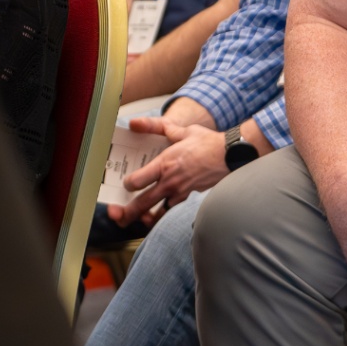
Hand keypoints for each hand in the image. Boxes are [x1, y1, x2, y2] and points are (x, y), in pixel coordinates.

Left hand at [107, 117, 227, 225]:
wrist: (231, 155)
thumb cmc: (206, 142)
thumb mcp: (179, 130)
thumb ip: (155, 126)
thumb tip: (133, 124)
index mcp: (165, 164)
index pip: (138, 182)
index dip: (127, 185)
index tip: (125, 183)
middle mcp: (170, 182)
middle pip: (142, 204)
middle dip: (126, 212)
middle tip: (116, 215)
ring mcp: (179, 193)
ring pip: (156, 213)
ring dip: (142, 219)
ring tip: (132, 222)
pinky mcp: (188, 198)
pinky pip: (170, 211)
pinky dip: (160, 216)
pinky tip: (153, 218)